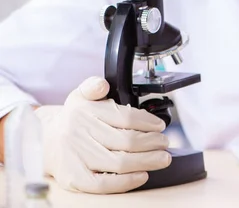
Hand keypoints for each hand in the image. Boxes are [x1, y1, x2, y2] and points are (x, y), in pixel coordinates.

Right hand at [34, 76, 170, 193]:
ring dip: (147, 161)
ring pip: (119, 162)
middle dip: (153, 143)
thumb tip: (102, 85)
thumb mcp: (81, 95)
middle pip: (126, 140)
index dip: (148, 122)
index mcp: (85, 111)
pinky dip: (127, 181)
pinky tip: (142, 175)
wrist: (44, 142)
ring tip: (162, 158)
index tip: (160, 126)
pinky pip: (104, 183)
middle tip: (165, 144)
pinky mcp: (74, 178)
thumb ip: (93, 85)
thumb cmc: (73, 120)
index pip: (125, 116)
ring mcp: (76, 157)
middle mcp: (79, 133)